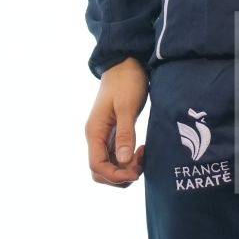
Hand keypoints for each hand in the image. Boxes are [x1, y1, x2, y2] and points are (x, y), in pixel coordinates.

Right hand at [85, 57, 148, 186]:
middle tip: (141, 164)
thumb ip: (125, 133)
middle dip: (120, 175)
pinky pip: (116, 155)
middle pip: (101, 170)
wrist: (126, 62)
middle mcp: (96, 136)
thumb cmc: (126, 81)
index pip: (97, 166)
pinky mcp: (114, 132)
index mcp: (95, 131)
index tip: (136, 172)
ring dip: (125, 168)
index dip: (115, 175)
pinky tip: (141, 151)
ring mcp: (104, 135)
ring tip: (143, 156)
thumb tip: (124, 161)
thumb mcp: (127, 107)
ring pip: (109, 165)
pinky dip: (127, 159)